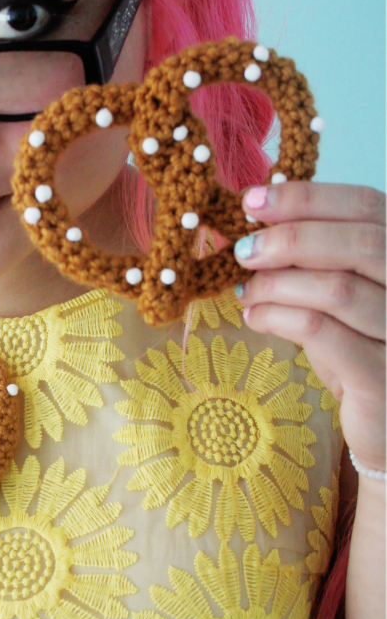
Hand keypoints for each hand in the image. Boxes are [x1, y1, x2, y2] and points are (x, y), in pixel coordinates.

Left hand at [233, 181, 386, 475]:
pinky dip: (278, 317)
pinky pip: (322, 332)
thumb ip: (308, 253)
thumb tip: (251, 213)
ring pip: (338, 288)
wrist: (384, 420)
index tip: (253, 200)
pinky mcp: (383, 377)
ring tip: (246, 290)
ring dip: (276, 284)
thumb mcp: (334, 289)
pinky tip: (255, 317)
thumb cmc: (355, 343)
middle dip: (290, 238)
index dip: (307, 197)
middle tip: (245, 250)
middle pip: (361, 243)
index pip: (366, 205)